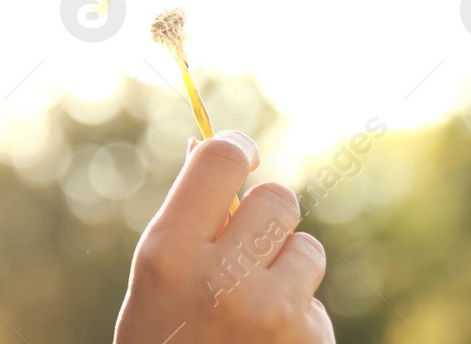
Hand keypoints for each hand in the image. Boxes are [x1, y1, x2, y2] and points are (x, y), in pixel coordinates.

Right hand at [114, 131, 332, 343]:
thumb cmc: (163, 341)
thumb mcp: (154, 280)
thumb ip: (185, 219)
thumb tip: (210, 147)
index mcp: (168, 253)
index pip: (219, 161)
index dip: (237, 148)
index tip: (243, 154)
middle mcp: (219, 278)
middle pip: (277, 198)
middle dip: (267, 218)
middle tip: (246, 247)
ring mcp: (270, 314)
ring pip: (306, 249)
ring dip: (287, 270)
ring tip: (253, 309)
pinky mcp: (308, 342)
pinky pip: (316, 302)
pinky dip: (298, 318)